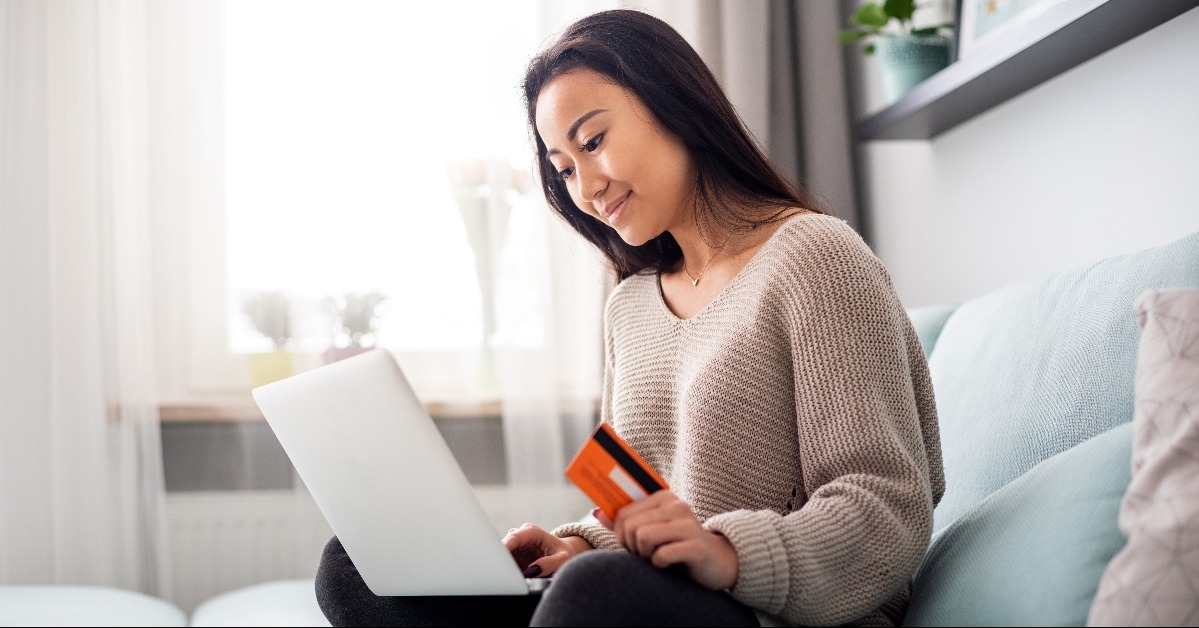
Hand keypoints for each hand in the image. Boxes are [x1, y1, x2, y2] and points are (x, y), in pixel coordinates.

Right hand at [502, 523, 590, 577]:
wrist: (564, 554)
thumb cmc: (565, 554)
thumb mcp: (563, 560)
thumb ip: (549, 564)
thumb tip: (532, 570)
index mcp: (532, 532)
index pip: (514, 537)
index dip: (504, 547)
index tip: (498, 559)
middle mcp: (521, 536)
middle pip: (504, 546)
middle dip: (502, 560)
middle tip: (505, 575)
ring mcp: (515, 546)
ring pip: (502, 556)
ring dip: (505, 567)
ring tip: (514, 579)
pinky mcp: (513, 556)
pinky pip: (505, 563)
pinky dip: (507, 571)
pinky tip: (514, 578)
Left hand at [597, 490, 738, 590]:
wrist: (717, 562)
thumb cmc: (678, 545)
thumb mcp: (652, 530)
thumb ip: (625, 521)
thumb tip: (598, 513)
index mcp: (664, 498)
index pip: (624, 512)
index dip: (620, 533)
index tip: (631, 544)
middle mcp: (676, 506)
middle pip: (631, 526)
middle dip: (631, 546)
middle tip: (645, 553)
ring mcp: (687, 525)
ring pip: (642, 537)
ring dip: (645, 554)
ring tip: (657, 557)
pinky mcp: (695, 546)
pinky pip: (661, 555)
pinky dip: (659, 564)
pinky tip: (670, 564)